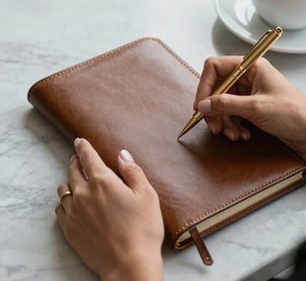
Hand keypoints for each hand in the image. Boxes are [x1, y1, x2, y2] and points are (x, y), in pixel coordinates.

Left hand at [56, 138, 163, 280]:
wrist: (128, 263)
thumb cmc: (142, 228)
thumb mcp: (147, 194)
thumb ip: (132, 171)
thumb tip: (122, 154)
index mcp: (102, 181)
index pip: (88, 156)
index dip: (83, 146)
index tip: (79, 140)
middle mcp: (83, 193)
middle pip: (73, 170)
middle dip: (76, 161)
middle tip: (80, 159)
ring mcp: (73, 212)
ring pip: (63, 188)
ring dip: (69, 180)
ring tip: (76, 180)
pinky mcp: (69, 229)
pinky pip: (59, 208)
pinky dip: (64, 201)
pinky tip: (71, 203)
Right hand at [194, 57, 305, 152]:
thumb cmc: (293, 112)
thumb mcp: (255, 107)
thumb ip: (226, 104)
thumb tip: (202, 104)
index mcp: (250, 67)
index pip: (215, 68)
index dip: (204, 86)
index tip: (200, 106)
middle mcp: (248, 78)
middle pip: (217, 89)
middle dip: (214, 110)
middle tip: (215, 127)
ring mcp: (249, 94)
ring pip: (223, 105)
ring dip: (225, 122)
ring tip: (234, 135)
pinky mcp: (252, 109)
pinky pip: (232, 115)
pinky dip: (233, 126)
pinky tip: (243, 136)